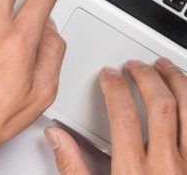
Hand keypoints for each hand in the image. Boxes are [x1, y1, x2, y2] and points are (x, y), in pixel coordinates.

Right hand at [46, 58, 186, 173]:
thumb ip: (74, 167)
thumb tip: (57, 138)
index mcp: (133, 171)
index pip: (125, 116)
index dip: (115, 88)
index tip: (109, 76)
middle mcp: (166, 165)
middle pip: (160, 105)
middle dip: (147, 78)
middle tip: (135, 66)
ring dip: (178, 83)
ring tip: (166, 68)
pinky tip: (186, 95)